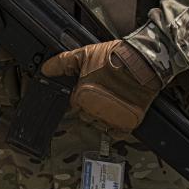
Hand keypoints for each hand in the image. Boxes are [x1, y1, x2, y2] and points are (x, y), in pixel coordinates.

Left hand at [40, 40, 162, 133]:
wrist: (143, 62)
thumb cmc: (114, 57)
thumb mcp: (84, 54)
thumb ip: (62, 63)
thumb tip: (45, 69)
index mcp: (82, 96)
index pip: (72, 104)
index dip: (78, 97)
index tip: (85, 90)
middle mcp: (95, 110)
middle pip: (85, 114)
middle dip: (89, 106)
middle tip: (99, 93)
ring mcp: (111, 118)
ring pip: (99, 123)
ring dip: (101, 116)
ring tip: (110, 100)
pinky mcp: (128, 123)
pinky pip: (115, 133)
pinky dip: (115, 127)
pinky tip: (117, 114)